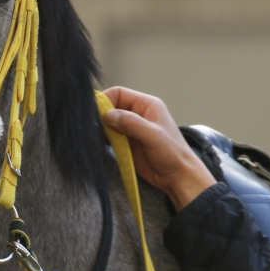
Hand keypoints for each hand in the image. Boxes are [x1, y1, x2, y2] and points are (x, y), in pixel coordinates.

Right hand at [102, 86, 215, 210]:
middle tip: (92, 126)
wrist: (177, 177)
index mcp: (146, 105)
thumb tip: (107, 115)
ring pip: (108, 122)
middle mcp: (137, 114)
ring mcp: (131, 129)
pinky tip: (98, 142)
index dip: (105, 100)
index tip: (94, 112)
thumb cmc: (172, 153)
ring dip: (100, 127)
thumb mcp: (152, 135)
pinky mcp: (126, 143)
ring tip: (94, 135)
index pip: (119, 93)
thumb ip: (130, 122)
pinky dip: (102, 138)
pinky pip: (110, 136)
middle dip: (101, 114)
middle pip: (111, 107)